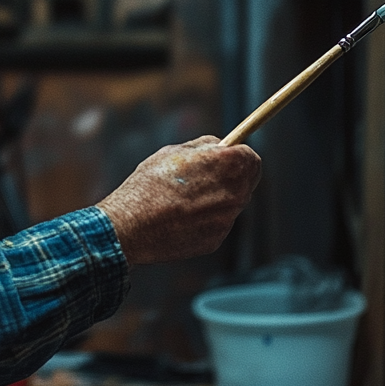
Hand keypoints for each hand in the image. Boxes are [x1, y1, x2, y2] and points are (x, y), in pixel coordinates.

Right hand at [96, 136, 260, 265]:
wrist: (133, 224)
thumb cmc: (150, 183)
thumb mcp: (174, 151)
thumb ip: (203, 147)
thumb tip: (219, 145)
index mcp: (226, 165)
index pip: (251, 158)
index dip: (241, 154)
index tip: (231, 155)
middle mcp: (234, 193)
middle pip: (247, 181)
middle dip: (233, 175)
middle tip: (210, 174)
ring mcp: (227, 219)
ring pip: (232, 203)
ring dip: (218, 196)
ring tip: (187, 196)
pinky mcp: (216, 239)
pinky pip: (218, 223)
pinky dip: (206, 218)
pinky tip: (181, 216)